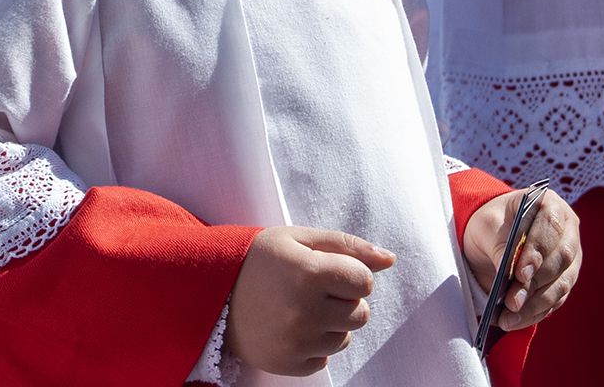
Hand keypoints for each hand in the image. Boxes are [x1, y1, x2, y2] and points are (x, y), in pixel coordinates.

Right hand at [224, 226, 395, 376]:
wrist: (214, 292)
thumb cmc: (261, 260)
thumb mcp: (300, 239)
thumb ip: (348, 246)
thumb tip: (390, 259)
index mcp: (309, 273)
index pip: (365, 281)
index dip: (351, 273)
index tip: (327, 269)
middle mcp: (304, 311)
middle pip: (360, 313)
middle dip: (344, 299)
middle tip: (313, 289)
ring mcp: (296, 342)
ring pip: (345, 338)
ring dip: (331, 323)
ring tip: (301, 307)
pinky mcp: (288, 364)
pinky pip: (324, 360)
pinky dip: (314, 346)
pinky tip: (292, 327)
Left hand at [463, 187, 581, 330]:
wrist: (491, 236)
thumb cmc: (491, 223)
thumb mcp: (487, 226)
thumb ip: (499, 245)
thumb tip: (508, 271)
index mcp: (550, 204)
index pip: (551, 225)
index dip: (538, 250)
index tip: (520, 273)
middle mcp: (567, 231)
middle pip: (561, 259)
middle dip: (535, 283)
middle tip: (512, 300)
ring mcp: (570, 259)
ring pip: (561, 284)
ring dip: (535, 303)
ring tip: (508, 317)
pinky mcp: (564, 282)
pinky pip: (554, 301)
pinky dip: (534, 313)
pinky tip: (513, 321)